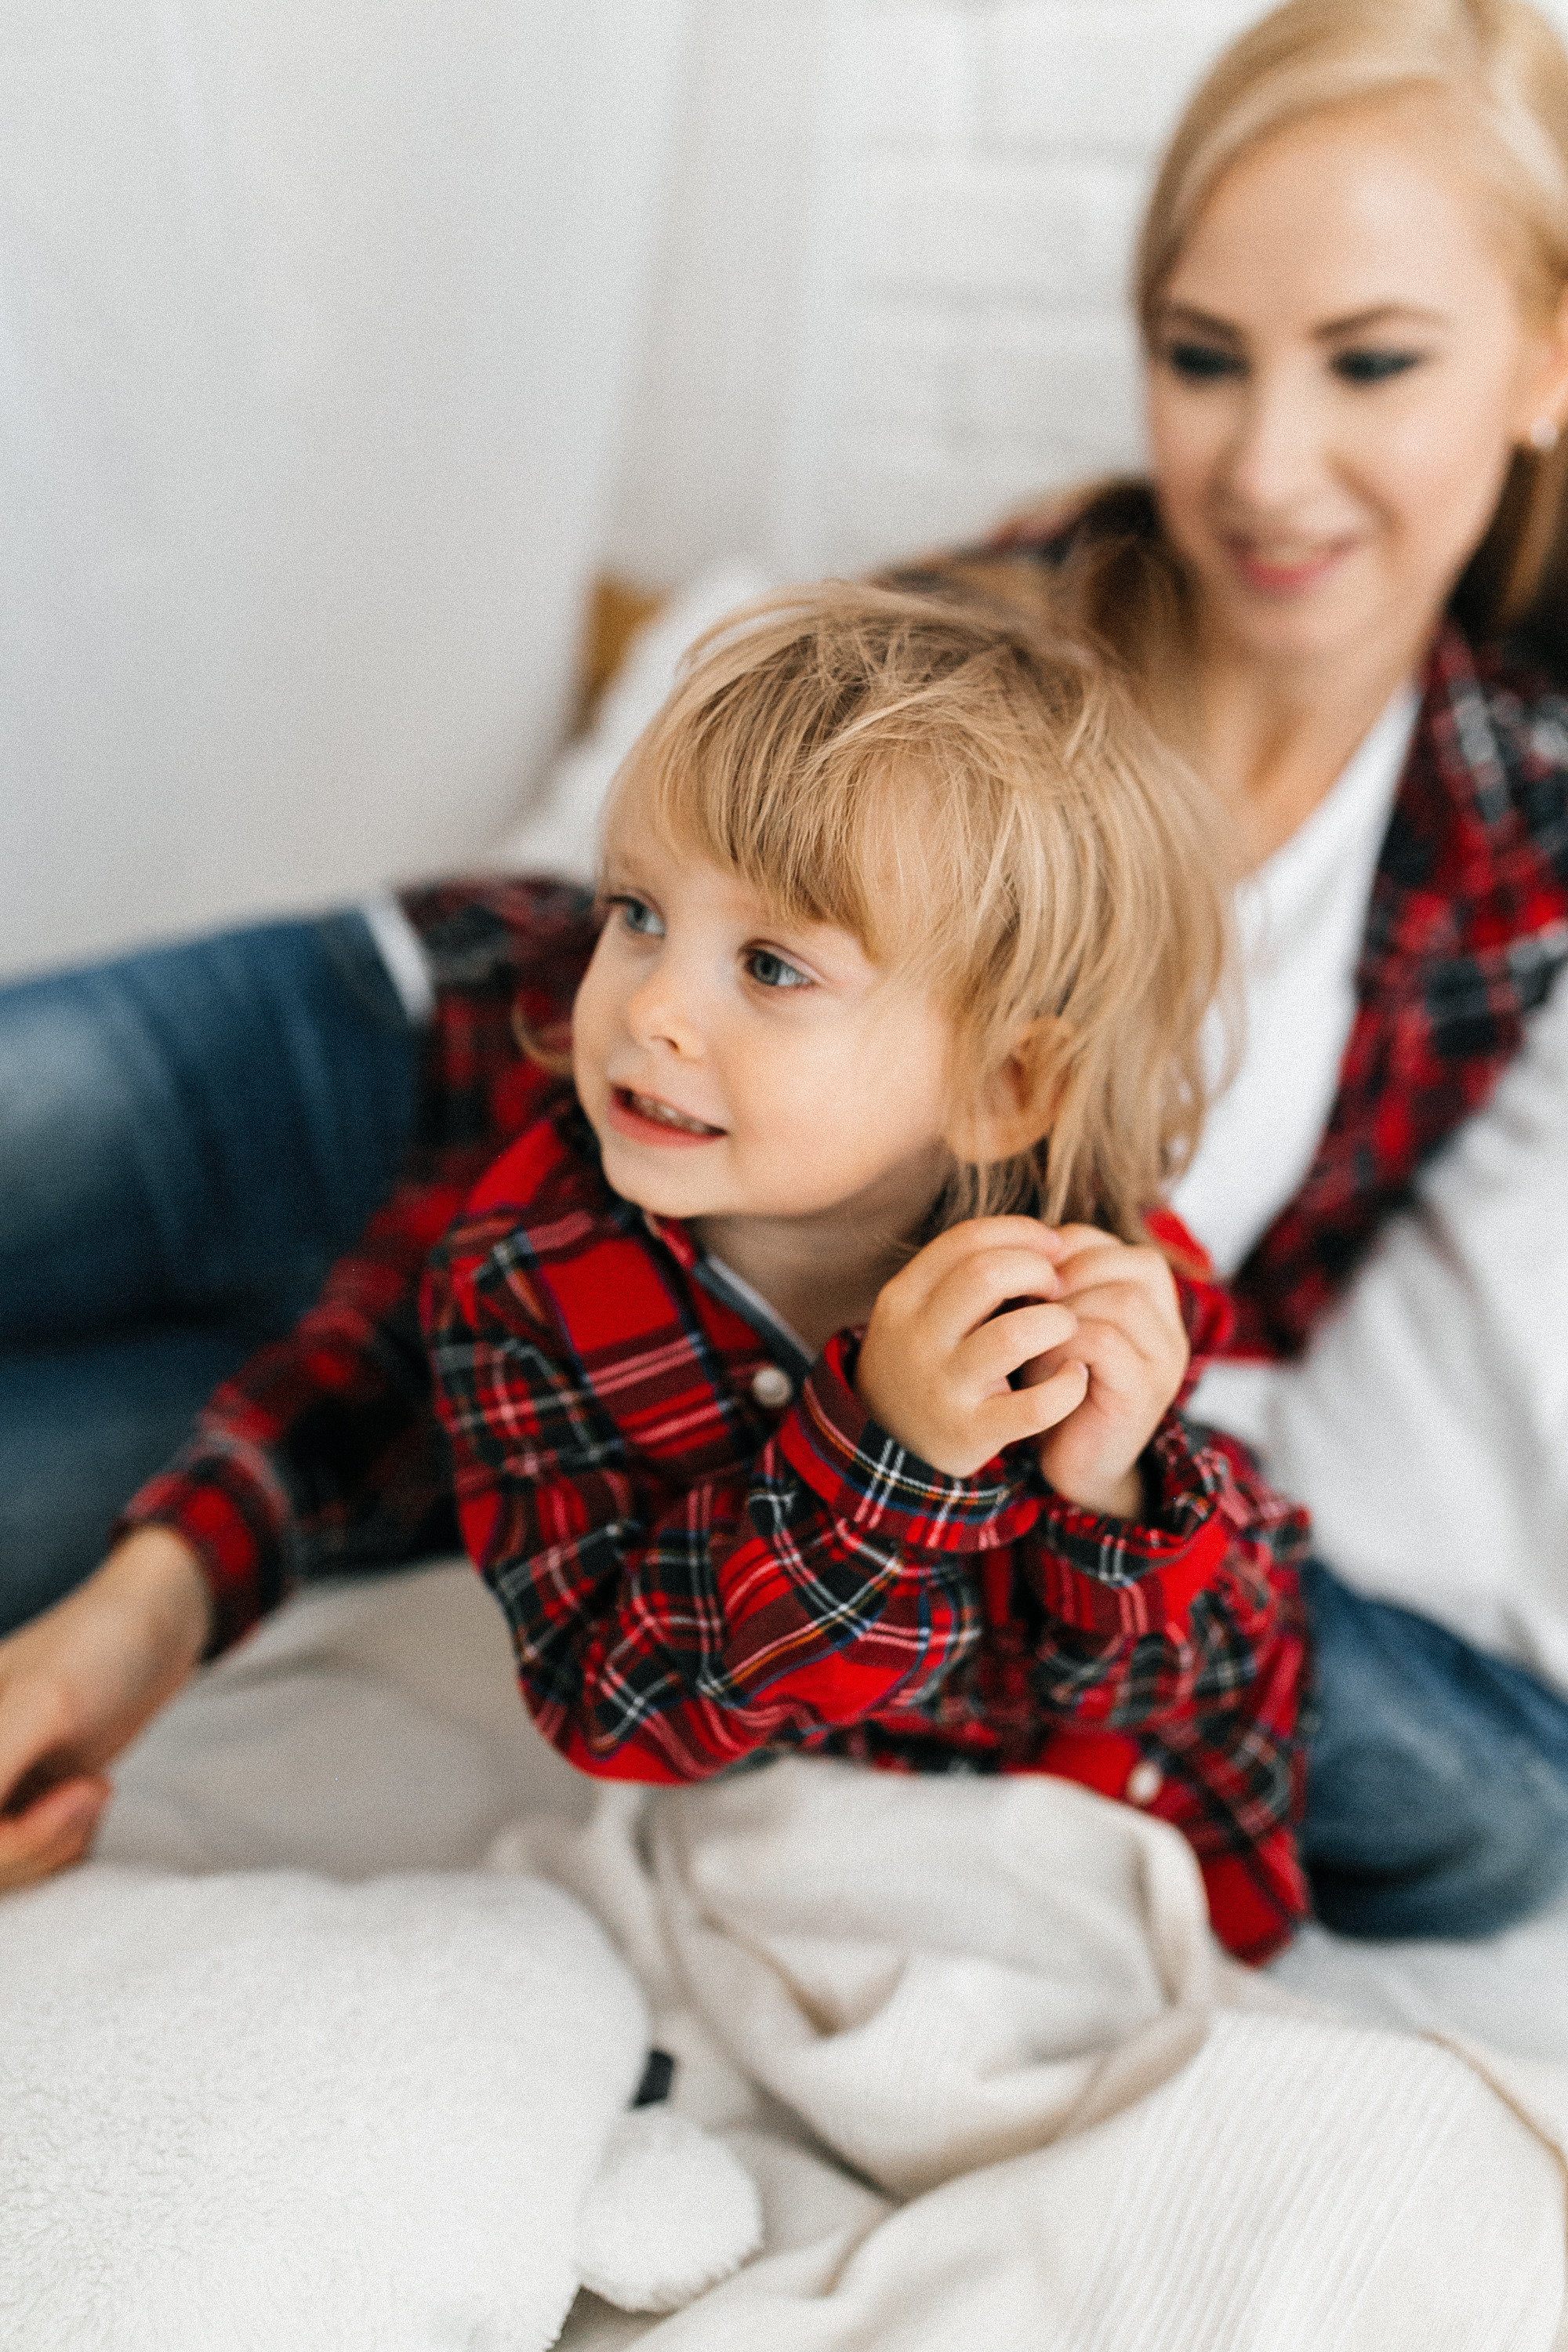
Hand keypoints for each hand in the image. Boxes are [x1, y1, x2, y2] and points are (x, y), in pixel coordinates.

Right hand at [0, 1527, 211, 1891]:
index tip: (79, 1795)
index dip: (12, 1842)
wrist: (158, 1623)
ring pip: (5, 1862)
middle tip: (94, 1792)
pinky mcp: (25, 1793)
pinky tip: (91, 1796)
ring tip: (95, 1790)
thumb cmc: (99, 1644)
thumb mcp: (42, 1701)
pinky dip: (66, 1842)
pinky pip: (31, 1852)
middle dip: (40, 1843)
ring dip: (56, 1844)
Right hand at [855, 1218, 1089, 1478]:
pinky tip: (1075, 1374)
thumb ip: (963, 1273)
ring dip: (1058, 1322)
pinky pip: (1036, 1404)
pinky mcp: (972, 1432)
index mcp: (903, 1298)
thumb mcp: (920, 1311)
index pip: (966, 1240)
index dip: (1020, 1232)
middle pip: (988, 1274)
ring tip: (1067, 1327)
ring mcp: (943, 1387)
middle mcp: (916, 1339)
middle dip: (1038, 1269)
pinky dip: (1068, 1385)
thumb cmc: (926, 1361)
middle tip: (1058, 1286)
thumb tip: (1047, 1240)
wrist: (892, 1446)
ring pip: (1015, 1334)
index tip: (1052, 1244)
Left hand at [1018, 1226, 1188, 1517]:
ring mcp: (1163, 1358)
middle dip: (1062, 1277)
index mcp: (1149, 1298)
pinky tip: (1039, 1367)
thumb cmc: (1056, 1385)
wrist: (1075, 1466)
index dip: (1060, 1251)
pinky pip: (1104, 1341)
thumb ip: (1051, 1284)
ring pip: (1120, 1299)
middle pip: (1124, 1263)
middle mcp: (1168, 1324)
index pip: (1111, 1243)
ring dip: (1063, 1312)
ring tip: (1031, 1338)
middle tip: (1022, 1304)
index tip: (1021, 1278)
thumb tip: (1017, 1250)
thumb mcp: (1054, 1322)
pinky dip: (1062, 1345)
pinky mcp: (1145, 1391)